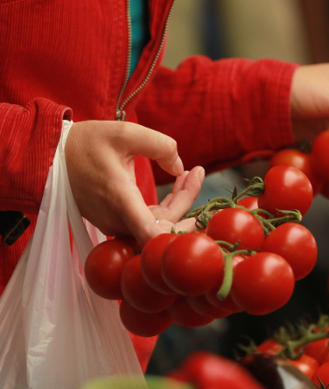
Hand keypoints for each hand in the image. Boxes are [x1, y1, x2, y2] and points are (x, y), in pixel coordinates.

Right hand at [65, 121, 203, 245]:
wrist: (51, 155)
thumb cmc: (86, 142)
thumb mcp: (125, 132)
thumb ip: (160, 145)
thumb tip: (180, 168)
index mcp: (120, 200)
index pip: (152, 237)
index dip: (179, 236)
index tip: (199, 213)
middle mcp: (117, 219)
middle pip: (164, 225)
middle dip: (187, 200)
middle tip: (197, 172)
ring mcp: (114, 224)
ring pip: (158, 223)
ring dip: (179, 201)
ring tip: (190, 173)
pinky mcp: (115, 222)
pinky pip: (147, 220)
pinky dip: (165, 204)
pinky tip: (177, 181)